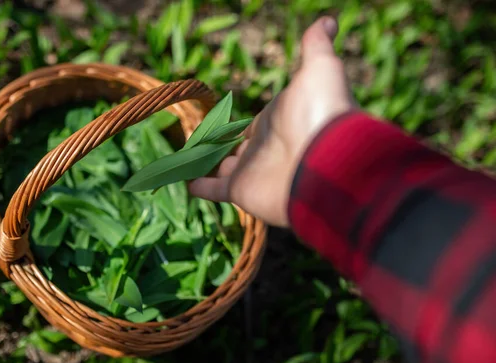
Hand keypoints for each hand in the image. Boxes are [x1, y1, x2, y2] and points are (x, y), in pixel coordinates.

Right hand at [189, 16, 356, 226]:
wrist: (328, 163)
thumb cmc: (320, 112)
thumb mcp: (319, 69)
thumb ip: (316, 46)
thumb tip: (329, 20)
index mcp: (276, 122)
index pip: (251, 125)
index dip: (237, 125)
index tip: (221, 124)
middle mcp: (263, 149)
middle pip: (234, 148)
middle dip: (218, 147)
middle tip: (198, 144)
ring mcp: (251, 171)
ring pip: (221, 168)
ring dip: (204, 165)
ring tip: (185, 162)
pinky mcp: (240, 191)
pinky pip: (213, 190)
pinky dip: (199, 187)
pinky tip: (185, 182)